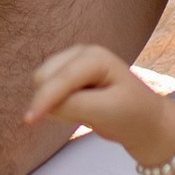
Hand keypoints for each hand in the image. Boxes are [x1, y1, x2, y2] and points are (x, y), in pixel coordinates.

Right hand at [25, 44, 174, 172]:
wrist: (145, 121)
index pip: (61, 77)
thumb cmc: (131, 115)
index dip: (43, 99)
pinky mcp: (67, 75)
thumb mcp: (106, 112)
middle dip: (49, 99)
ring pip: (41, 82)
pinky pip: (46, 90)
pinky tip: (78, 108)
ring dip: (52, 102)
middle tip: (80, 116)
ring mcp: (73, 62)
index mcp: (95, 57)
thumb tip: (44, 107)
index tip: (29, 121)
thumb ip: (73, 106)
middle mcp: (81, 53)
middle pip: (44, 76)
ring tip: (84, 111)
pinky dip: (54, 103)